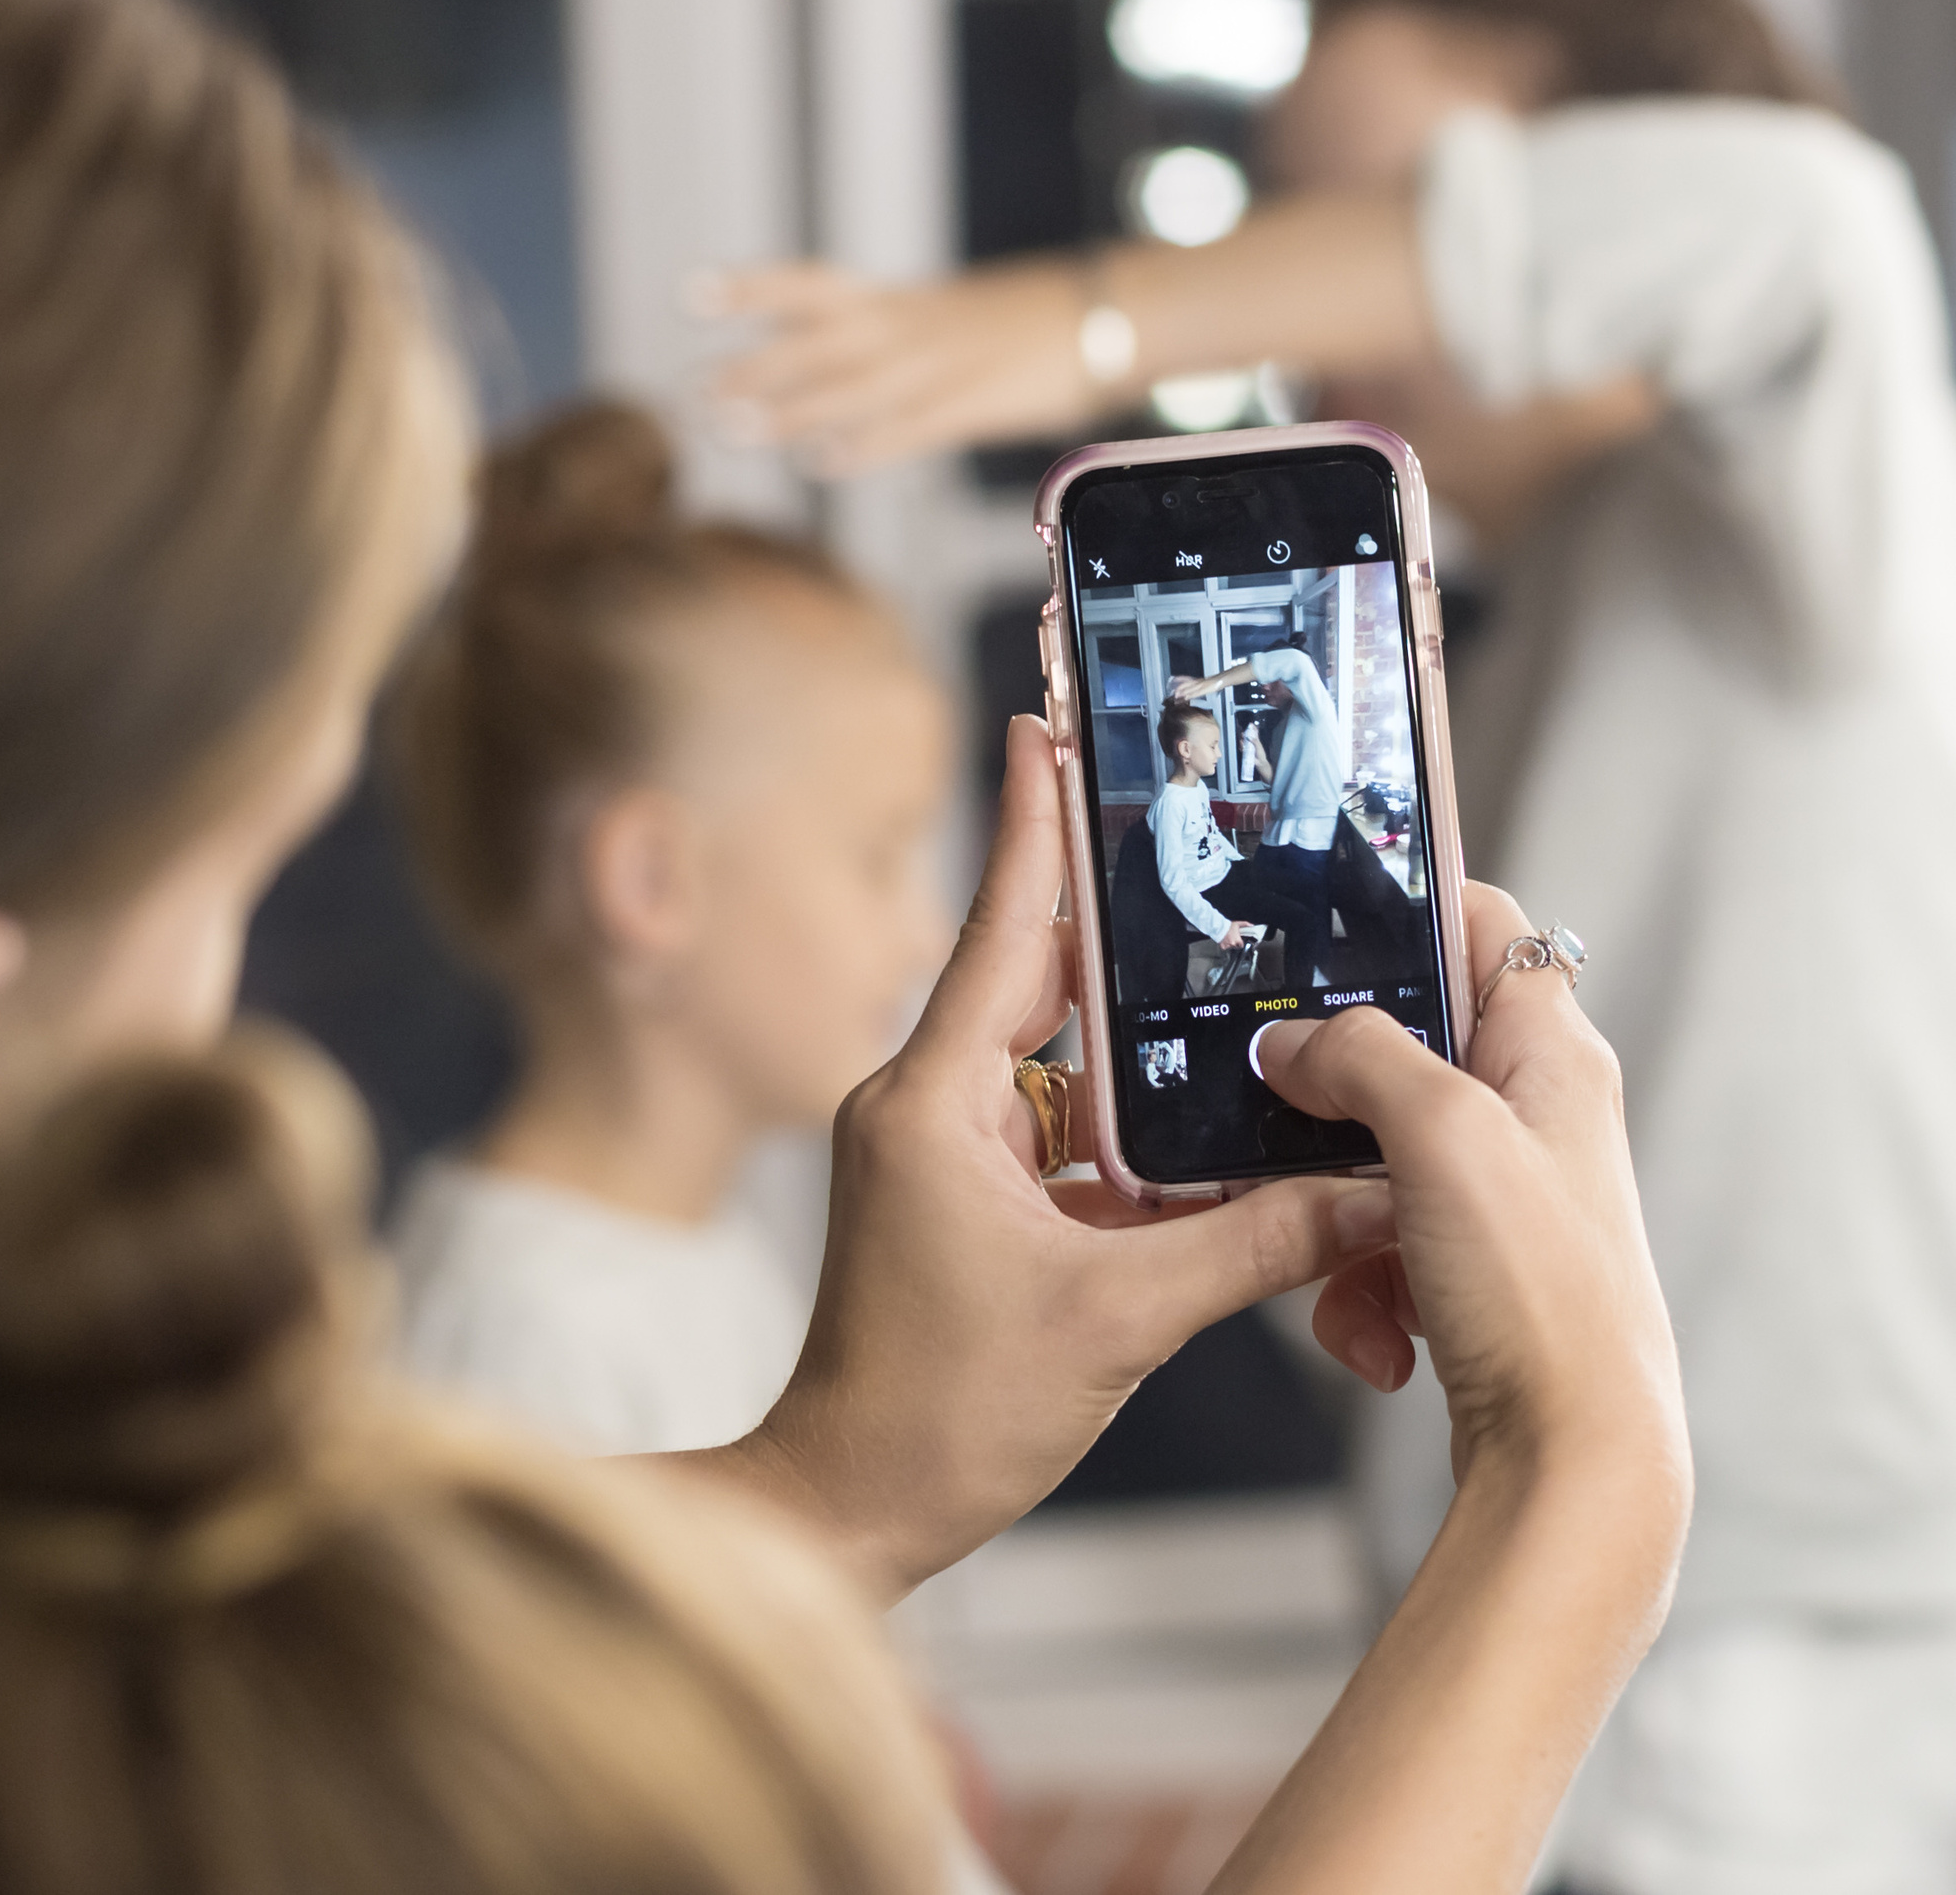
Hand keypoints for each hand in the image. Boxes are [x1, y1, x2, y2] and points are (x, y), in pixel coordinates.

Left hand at [700, 257, 1113, 476]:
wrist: (1099, 314)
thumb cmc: (1015, 321)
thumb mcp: (938, 317)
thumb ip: (879, 340)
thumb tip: (817, 369)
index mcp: (896, 302)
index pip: (809, 287)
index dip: (750, 289)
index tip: (688, 295)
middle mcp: (906, 329)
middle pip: (818, 344)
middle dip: (755, 370)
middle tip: (694, 394)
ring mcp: (937, 369)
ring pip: (853, 388)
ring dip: (792, 411)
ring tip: (733, 429)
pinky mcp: (971, 408)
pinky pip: (910, 429)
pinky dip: (866, 445)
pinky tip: (821, 463)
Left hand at [707, 717, 1396, 1596]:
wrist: (851, 1504)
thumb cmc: (944, 1414)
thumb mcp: (1119, 1317)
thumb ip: (1253, 1244)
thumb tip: (1374, 1193)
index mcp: (931, 1101)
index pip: (999, 930)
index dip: (1035, 825)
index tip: (1046, 722)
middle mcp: (921, 1104)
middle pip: (1034, 981)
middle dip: (1117, 924)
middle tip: (1194, 838)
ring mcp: (933, 1151)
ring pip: (1050, 1062)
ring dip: (1130, 1041)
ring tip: (1224, 977)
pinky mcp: (954, 1198)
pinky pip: (1048, 1130)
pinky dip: (1116, 1124)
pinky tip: (1195, 1118)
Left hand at [1169, 674, 1214, 703]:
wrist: (1222, 679)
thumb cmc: (1214, 681)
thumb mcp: (1205, 682)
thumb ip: (1198, 684)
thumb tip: (1194, 688)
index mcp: (1197, 680)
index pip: (1186, 679)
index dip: (1179, 679)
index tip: (1172, 680)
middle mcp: (1197, 682)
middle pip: (1186, 684)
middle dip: (1178, 689)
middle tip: (1172, 693)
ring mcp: (1200, 685)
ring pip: (1189, 689)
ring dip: (1182, 693)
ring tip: (1176, 696)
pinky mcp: (1204, 689)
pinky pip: (1196, 693)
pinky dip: (1190, 695)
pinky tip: (1186, 698)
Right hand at [1210, 888, 1688, 1894]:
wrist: (1575, 1460)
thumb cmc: (1542, 1297)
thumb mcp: (1441, 1135)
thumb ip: (1360, 1056)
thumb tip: (1291, 1039)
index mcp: (1552, 1057)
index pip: (1482, 928)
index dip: (1399, 916)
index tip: (1308, 931)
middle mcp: (1534, 1118)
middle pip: (1400, 1055)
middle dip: (1327, 1100)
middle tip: (1275, 1114)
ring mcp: (1500, 1199)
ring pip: (1367, 1161)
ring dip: (1328, 1215)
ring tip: (1339, 1273)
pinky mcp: (1469, 1273)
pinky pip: (1374, 1248)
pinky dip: (1352, 1289)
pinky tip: (1369, 1338)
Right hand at [1218, 922, 1250, 951]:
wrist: (1219, 927)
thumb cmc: (1228, 926)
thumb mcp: (1238, 924)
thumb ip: (1245, 924)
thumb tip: (1251, 925)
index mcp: (1238, 940)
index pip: (1241, 945)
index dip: (1240, 943)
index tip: (1239, 941)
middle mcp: (1233, 944)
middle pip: (1236, 946)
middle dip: (1235, 943)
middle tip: (1232, 939)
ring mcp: (1227, 946)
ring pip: (1230, 947)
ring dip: (1230, 944)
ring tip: (1228, 939)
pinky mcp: (1222, 946)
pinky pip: (1225, 948)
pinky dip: (1224, 945)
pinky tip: (1224, 941)